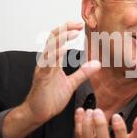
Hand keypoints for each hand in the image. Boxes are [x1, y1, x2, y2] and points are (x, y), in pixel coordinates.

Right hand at [2, 22, 100, 137]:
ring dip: (60, 40)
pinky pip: (46, 66)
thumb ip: (83, 73)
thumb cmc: (50, 98)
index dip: (67, 31)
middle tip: (77, 24)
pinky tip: (61, 51)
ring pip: (49, 50)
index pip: (58, 40)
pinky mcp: (41, 79)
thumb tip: (97, 64)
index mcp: (53, 61)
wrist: (39, 113)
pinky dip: (53, 57)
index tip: (79, 24)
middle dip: (64, 30)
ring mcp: (43, 70)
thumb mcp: (71, 83)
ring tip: (71, 33)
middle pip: (52, 40)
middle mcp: (46, 62)